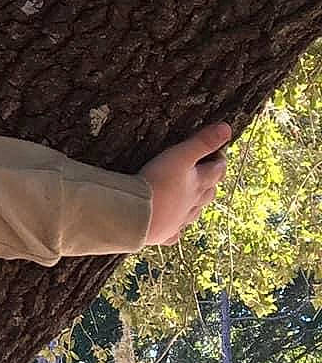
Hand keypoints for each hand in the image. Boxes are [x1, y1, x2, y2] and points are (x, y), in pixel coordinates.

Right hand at [140, 122, 231, 244]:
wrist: (137, 214)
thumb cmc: (157, 183)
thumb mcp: (180, 156)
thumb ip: (202, 142)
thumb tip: (226, 128)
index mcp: (197, 185)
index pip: (215, 171)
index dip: (219, 162)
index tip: (219, 155)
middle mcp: (192, 204)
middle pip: (208, 194)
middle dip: (211, 184)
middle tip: (210, 176)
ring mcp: (179, 220)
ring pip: (194, 213)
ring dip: (196, 206)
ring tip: (194, 201)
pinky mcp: (163, 233)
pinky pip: (173, 234)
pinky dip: (176, 230)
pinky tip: (174, 230)